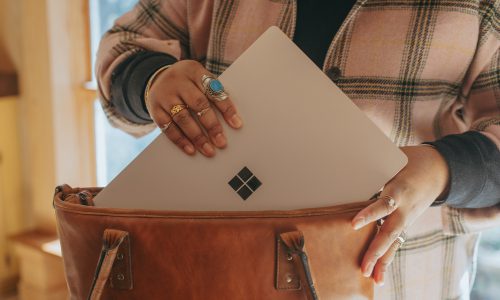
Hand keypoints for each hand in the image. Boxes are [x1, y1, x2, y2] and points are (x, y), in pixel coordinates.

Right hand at [147, 60, 242, 156]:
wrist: (157, 78)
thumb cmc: (188, 83)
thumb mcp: (199, 80)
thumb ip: (212, 94)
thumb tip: (232, 120)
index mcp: (194, 70)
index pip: (213, 90)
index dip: (226, 108)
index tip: (237, 124)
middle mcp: (178, 81)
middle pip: (198, 104)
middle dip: (211, 125)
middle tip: (221, 142)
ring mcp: (164, 94)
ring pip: (182, 117)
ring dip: (197, 136)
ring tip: (209, 150)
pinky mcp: (154, 108)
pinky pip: (167, 127)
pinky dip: (180, 140)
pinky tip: (191, 149)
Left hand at [351, 145, 449, 284]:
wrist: (441, 170)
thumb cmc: (412, 160)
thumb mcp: (395, 158)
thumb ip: (374, 164)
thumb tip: (346, 160)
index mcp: (400, 189)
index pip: (384, 204)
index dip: (369, 214)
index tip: (353, 224)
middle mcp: (405, 208)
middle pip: (389, 232)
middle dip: (375, 250)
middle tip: (363, 267)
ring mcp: (407, 217)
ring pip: (394, 242)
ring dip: (382, 260)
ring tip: (371, 277)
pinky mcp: (406, 223)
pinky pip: (396, 242)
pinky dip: (388, 258)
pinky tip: (379, 275)